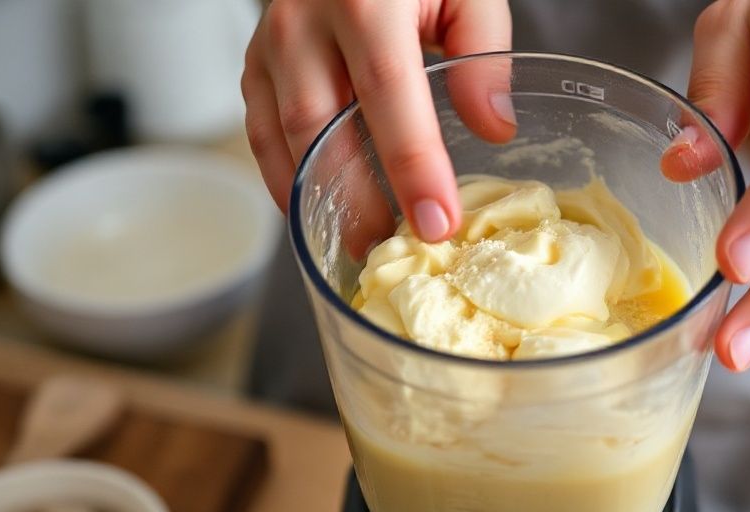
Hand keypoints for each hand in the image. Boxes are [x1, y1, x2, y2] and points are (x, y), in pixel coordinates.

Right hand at [241, 0, 511, 241]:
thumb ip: (484, 49)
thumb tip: (493, 129)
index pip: (388, 93)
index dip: (412, 164)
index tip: (437, 221)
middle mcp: (304, 21)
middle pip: (322, 127)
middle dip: (360, 200)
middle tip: (395, 250)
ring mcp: (270, 42)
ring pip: (282, 137)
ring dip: (320, 198)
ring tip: (360, 244)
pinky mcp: (255, 61)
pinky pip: (260, 131)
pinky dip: (287, 178)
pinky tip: (317, 209)